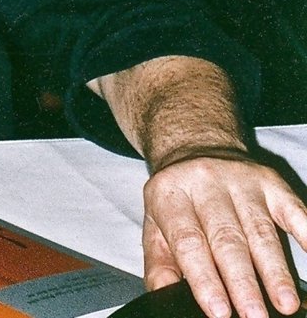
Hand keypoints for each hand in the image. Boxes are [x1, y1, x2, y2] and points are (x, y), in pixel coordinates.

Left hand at [143, 154, 306, 317]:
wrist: (196, 146)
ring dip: (275, 270)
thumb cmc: (179, 199)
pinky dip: (305, 231)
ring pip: (259, 229)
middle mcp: (205, 181)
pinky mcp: (269, 180)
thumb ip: (159, 263)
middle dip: (243, 282)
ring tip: (285, 303)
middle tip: (254, 316)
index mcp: (171, 194)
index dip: (204, 279)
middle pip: (227, 238)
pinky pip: (292, 208)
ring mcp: (240, 178)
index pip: (188, 241)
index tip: (219, 312)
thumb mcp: (155, 224)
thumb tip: (165, 297)